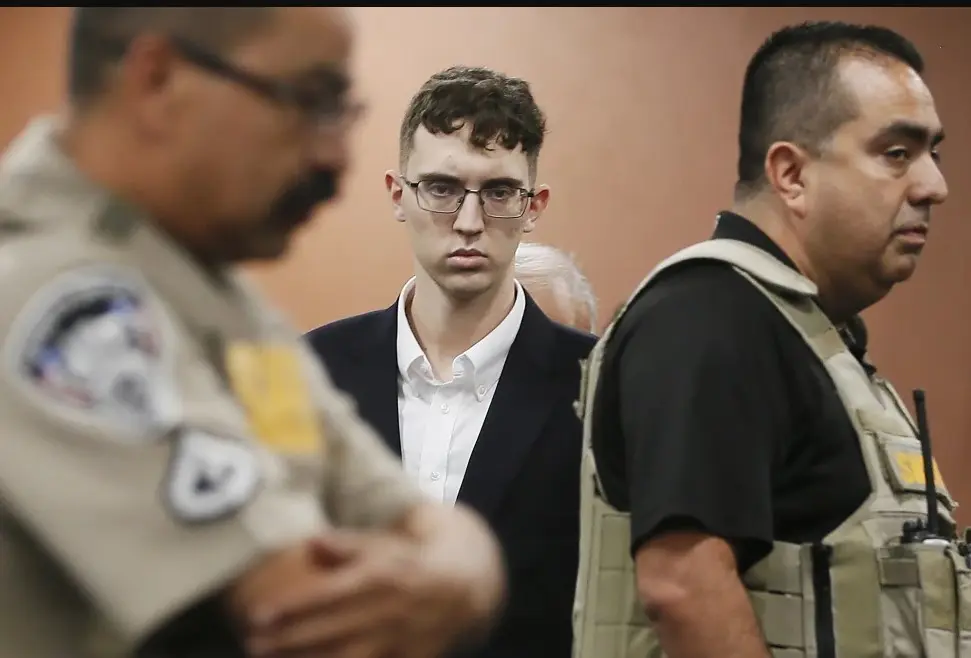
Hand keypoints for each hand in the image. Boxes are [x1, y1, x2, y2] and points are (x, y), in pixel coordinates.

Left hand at [245, 530, 481, 657]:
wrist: (465, 585)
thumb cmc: (410, 560)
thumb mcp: (385, 543)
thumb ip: (348, 544)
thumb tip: (311, 543)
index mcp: (380, 576)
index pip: (327, 593)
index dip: (290, 606)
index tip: (257, 614)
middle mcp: (388, 609)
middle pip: (330, 629)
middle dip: (287, 640)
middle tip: (252, 643)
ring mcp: (398, 639)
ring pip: (345, 657)